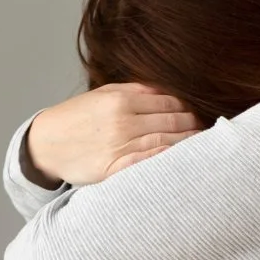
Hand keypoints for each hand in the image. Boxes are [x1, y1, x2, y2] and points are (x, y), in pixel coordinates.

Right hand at [25, 82, 202, 186]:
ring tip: (207, 149)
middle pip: (173, 122)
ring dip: (191, 145)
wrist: (46, 144)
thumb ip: (136, 91)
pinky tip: (185, 162)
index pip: (170, 102)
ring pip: (167, 142)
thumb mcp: (103, 95)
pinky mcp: (114, 169)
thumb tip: (169, 91)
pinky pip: (149, 163)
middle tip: (213, 133)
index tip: (203, 115)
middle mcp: (123, 121)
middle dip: (196, 126)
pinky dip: (169, 162)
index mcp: (121, 99)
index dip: (191, 109)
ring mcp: (119, 146)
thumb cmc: (77, 119)